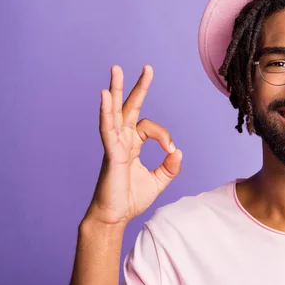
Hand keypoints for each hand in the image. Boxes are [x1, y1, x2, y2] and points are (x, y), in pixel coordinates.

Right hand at [85, 65, 182, 226]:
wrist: (114, 217)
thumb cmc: (130, 199)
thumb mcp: (158, 182)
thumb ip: (170, 167)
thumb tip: (179, 152)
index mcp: (132, 145)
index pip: (150, 127)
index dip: (165, 136)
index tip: (172, 151)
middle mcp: (122, 140)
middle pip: (129, 107)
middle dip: (138, 87)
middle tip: (147, 67)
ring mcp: (114, 145)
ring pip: (115, 112)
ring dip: (116, 89)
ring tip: (116, 69)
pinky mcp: (111, 154)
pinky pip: (108, 129)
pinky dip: (106, 112)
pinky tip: (105, 95)